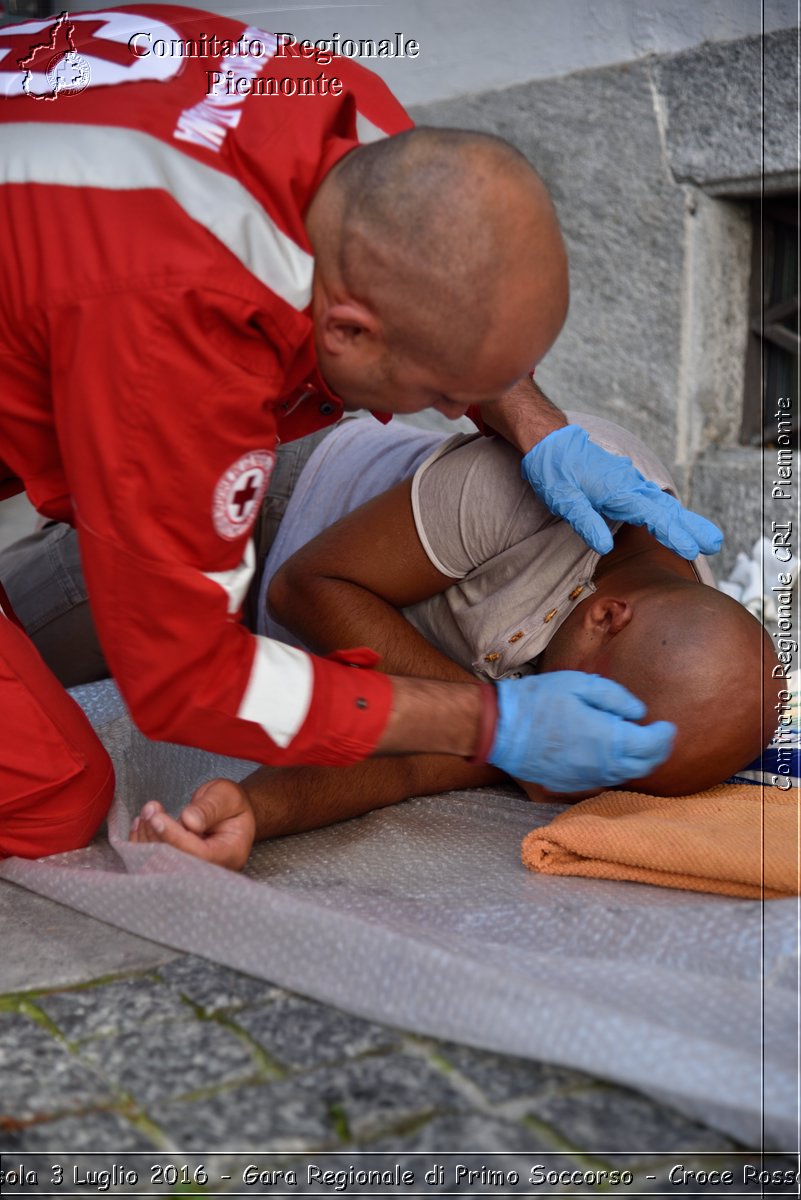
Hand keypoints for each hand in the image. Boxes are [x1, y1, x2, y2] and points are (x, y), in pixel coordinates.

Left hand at [129, 779, 255, 870]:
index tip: (158, 818)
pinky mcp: (176, 866)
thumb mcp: (226, 797)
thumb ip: (210, 808)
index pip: (199, 853)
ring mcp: (192, 871)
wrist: (228, 813)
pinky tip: (141, 824)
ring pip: (162, 863)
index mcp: (230, 853)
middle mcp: (211, 869)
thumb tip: (189, 820)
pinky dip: (142, 842)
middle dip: (157, 836)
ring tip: (148, 810)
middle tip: (150, 809)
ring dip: (148, 837)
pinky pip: (154, 861)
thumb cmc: (230, 804)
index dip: (175, 837)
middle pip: (177, 862)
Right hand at [488, 672, 675, 791]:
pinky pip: (603, 782)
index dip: (664, 736)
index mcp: (606, 739)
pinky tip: (610, 756)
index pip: (651, 747)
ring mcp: (585, 780)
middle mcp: (600, 766)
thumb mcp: (579, 684)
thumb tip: (639, 713)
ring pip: (624, 777)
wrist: (501, 729)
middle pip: (643, 767)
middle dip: (657, 752)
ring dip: (636, 763)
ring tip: (637, 745)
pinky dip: (615, 771)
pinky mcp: (570, 786)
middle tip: (659, 737)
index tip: (667, 726)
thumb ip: (616, 697)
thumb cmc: (539, 701)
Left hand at [521, 425, 722, 557]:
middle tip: (716, 544)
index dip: (673, 534)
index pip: (652, 516)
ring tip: (707, 537)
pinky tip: (676, 521)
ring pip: (662, 504)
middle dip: (691, 527)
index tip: (692, 550)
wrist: (550, 440)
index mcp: (618, 490)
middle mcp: (629, 484)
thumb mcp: (563, 499)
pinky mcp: (624, 483)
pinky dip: (669, 512)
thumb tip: (604, 546)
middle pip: (666, 509)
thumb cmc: (554, 471)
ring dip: (684, 521)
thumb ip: (584, 521)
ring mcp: (629, 482)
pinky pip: (652, 499)